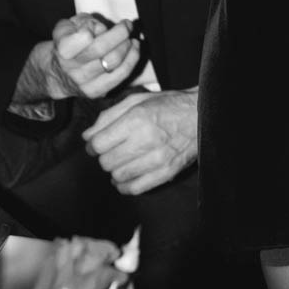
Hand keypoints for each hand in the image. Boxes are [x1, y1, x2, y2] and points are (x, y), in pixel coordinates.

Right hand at [44, 14, 140, 101]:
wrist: (57, 74)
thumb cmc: (67, 43)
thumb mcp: (67, 26)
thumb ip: (82, 22)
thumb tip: (101, 29)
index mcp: (63, 49)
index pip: (83, 38)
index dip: (93, 28)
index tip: (97, 25)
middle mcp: (72, 68)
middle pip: (101, 49)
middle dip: (120, 33)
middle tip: (126, 25)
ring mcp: (84, 83)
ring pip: (113, 62)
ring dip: (127, 46)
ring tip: (130, 38)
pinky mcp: (96, 92)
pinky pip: (120, 75)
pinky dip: (132, 59)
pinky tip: (134, 48)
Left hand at [83, 88, 197, 194]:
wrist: (202, 115)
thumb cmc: (168, 105)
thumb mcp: (138, 100)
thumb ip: (110, 116)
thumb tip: (87, 137)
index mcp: (137, 118)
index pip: (98, 144)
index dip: (91, 146)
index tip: (95, 145)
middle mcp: (145, 139)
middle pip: (106, 162)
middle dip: (104, 157)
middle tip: (112, 150)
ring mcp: (157, 159)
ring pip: (118, 176)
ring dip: (115, 170)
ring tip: (123, 160)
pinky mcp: (166, 173)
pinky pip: (134, 188)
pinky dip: (125, 185)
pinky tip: (127, 176)